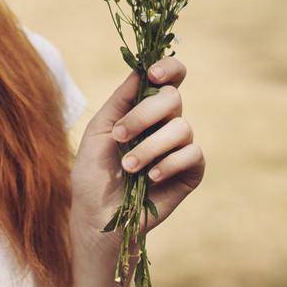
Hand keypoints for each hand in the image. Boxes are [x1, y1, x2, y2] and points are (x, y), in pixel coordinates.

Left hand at [68, 56, 204, 258]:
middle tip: (119, 136)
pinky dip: (169, 163)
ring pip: (182, 128)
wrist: (99, 218)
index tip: (153, 74)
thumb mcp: (99, 132)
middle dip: (145, 114)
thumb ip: (119, 102)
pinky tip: (151, 178)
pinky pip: (192, 154)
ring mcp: (180, 147)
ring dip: (150, 146)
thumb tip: (140, 72)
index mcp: (145, 109)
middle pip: (173, 98)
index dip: (169, 68)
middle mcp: (166, 124)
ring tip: (128, 167)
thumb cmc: (93, 175)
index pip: (170, 78)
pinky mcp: (191, 172)